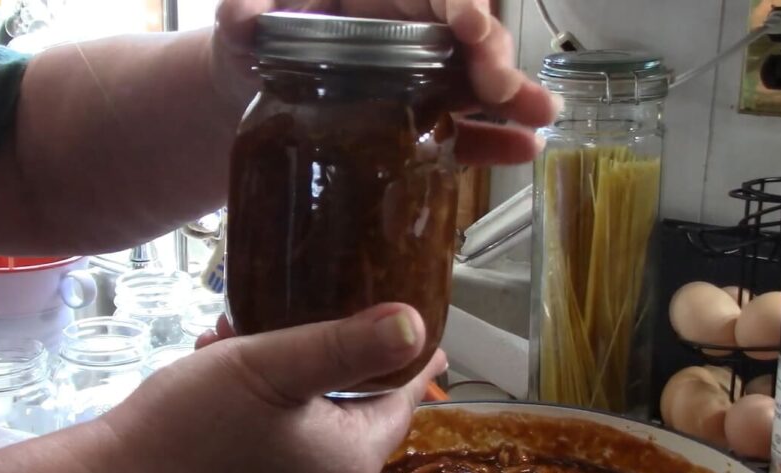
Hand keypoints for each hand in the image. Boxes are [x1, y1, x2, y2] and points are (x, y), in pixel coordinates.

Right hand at [96, 303, 447, 472]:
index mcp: (350, 465)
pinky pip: (284, 447)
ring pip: (313, 423)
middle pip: (355, 410)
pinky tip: (224, 372)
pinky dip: (266, 409)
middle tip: (301, 308)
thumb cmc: (189, 426)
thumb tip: (415, 324)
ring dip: (286, 376)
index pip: (400, 399)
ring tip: (240, 334)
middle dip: (326, 357)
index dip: (408, 356)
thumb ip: (345, 343)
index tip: (422, 322)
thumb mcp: (270, 367)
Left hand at [211, 0, 558, 164]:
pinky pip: (461, 130)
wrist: (251, 91)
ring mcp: (416, 81)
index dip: (455, 3)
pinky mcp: (417, 124)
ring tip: (540, 116)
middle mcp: (406, 33)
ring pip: (472, 81)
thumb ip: (245, 15)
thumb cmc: (256, 42)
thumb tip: (241, 18)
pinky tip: (520, 150)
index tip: (467, 25)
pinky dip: (492, 141)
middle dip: (489, 55)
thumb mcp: (245, 24)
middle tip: (498, 84)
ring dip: (511, 98)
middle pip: (462, 35)